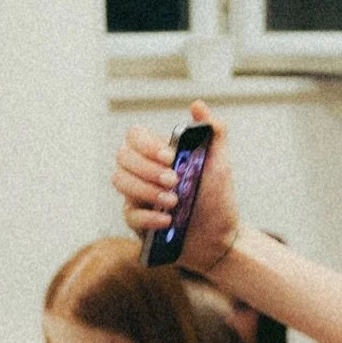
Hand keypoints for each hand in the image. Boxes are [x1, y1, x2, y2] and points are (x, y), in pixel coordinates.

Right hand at [112, 101, 240, 274]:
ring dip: (146, 189)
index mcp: (159, 155)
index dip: (147, 144)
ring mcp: (138, 196)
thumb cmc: (218, 198)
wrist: (222, 237)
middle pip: (122, 157)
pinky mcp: (138, 222)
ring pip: (119, 181)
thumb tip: (198, 105)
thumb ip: (213, 133)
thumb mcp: (220, 164)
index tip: (170, 157)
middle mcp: (144, 173)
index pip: (134, 137)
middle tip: (175, 181)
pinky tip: (167, 221)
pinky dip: (148, 216)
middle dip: (147, 168)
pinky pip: (129, 214)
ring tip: (174, 202)